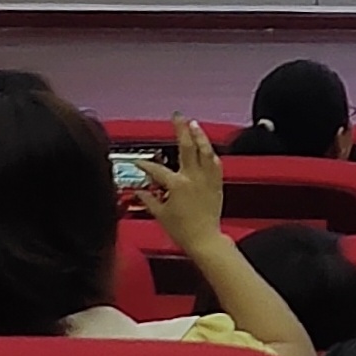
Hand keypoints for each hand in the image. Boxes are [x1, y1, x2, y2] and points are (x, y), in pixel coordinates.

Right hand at [135, 115, 224, 249]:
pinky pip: (215, 163)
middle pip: (187, 147)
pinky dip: (210, 153)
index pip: (156, 169)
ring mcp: (207, 178)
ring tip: (193, 124)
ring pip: (205, 150)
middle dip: (180, 129)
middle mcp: (193, 177)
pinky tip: (207, 147)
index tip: (138, 161)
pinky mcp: (217, 182)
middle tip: (177, 117)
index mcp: (176, 184)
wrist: (204, 238)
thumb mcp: (160, 214)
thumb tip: (139, 191)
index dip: (145, 164)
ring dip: (199, 135)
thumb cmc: (182, 230)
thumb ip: (149, 199)